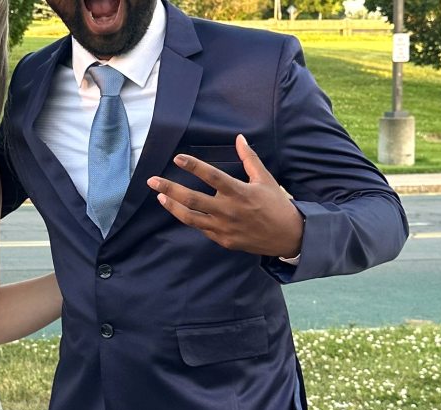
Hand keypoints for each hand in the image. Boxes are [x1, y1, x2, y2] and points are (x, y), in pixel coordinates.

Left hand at [146, 134, 303, 257]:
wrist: (287, 237)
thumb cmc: (276, 204)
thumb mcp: (265, 179)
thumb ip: (250, 159)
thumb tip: (240, 138)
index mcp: (240, 192)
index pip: (212, 176)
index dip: (193, 166)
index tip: (178, 158)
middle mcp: (228, 211)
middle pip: (192, 199)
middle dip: (169, 188)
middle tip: (152, 180)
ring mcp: (224, 228)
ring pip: (190, 218)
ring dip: (172, 207)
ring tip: (160, 196)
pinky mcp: (223, 240)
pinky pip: (201, 228)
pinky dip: (189, 218)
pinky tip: (180, 209)